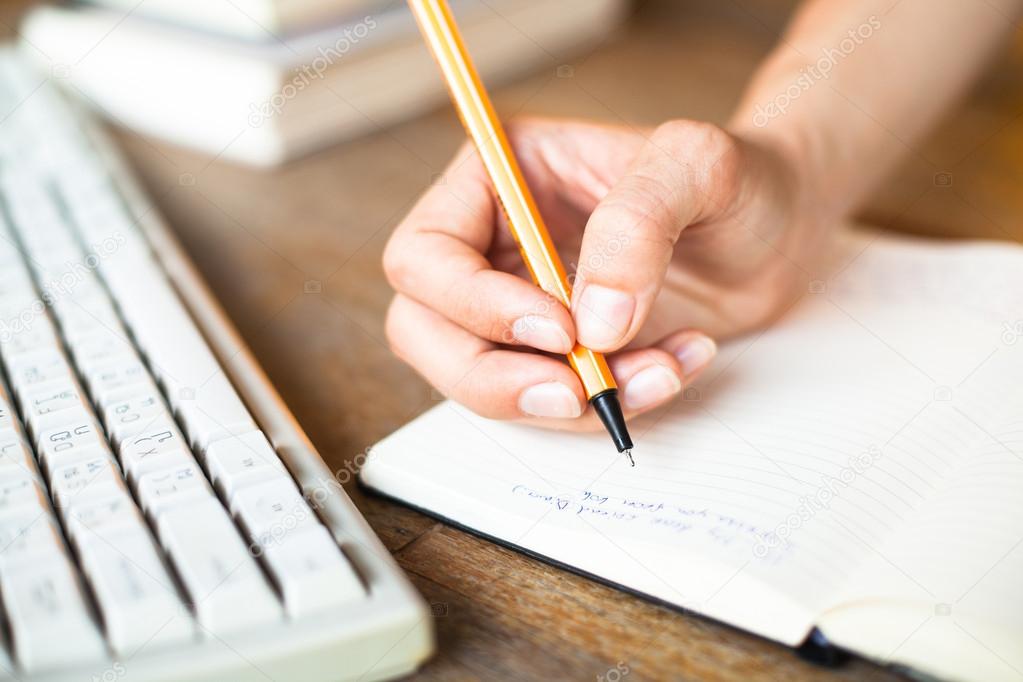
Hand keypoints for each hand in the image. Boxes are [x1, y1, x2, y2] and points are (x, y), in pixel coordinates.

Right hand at [383, 117, 824, 429]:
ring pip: (483, 380)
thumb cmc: (735, 178)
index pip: (425, 256)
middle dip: (493, 377)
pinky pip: (549, 402)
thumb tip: (593, 322)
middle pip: (425, 331)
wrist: (779, 229)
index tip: (559, 330)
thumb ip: (639, 223)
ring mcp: (519, 306)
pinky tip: (675, 366)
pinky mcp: (557, 355)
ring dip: (565, 400)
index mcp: (499, 179)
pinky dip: (609, 406)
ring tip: (660, 371)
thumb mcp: (698, 165)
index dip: (473, 304)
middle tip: (573, 391)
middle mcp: (492, 246)